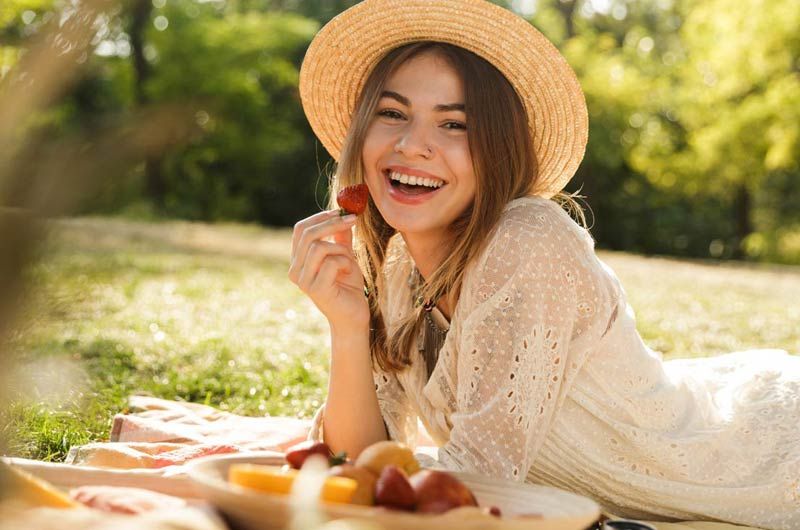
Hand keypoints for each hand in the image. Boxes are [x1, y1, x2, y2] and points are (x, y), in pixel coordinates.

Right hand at [289, 210, 368, 331]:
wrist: (354, 317)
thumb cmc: (348, 287)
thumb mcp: (345, 256)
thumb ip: (341, 237)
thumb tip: (343, 212)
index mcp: (298, 261)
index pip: (300, 230)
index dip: (320, 217)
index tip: (341, 211)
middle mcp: (295, 271)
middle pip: (308, 234)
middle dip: (333, 223)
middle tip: (353, 219)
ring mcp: (303, 281)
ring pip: (319, 247)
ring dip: (341, 249)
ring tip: (350, 260)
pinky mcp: (316, 289)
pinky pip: (331, 262)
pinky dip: (346, 263)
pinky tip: (349, 273)